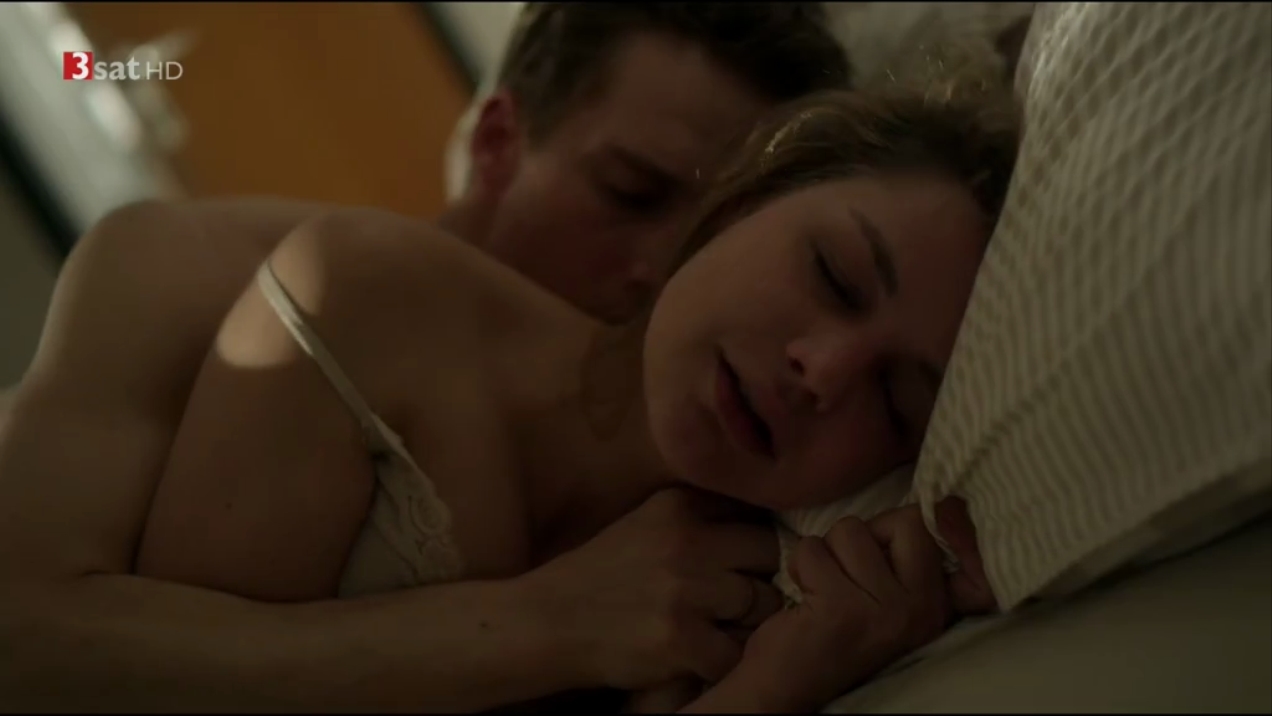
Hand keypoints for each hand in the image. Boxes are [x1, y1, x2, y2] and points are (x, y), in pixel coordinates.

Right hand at [519, 487, 785, 689]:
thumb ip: (700, 514)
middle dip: (756, 578)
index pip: (756, 512)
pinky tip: (699, 654)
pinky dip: (723, 660)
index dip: (752, 542)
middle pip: (769, 554)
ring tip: (714, 627)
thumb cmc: (603, 574)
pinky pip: (737, 651)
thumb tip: (767, 521)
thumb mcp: (647, 521)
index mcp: (680, 504)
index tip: (740, 561)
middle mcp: (687, 540)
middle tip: (727, 600)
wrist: (549, 621)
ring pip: (764, 604)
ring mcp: (685, 590)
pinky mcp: (681, 639)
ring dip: (747, 622)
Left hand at [723, 499, 987, 712]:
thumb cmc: (833, 632)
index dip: (943, 517)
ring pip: (850, 531)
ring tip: (823, 588)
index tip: (931, 517)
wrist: (788, 686)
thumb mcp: (886, 598)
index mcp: (937, 605)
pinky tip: (806, 599)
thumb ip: (904, 558)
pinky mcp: (843, 609)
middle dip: (864, 535)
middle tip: (848, 574)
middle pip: (904, 521)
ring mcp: (886, 611)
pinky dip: (800, 566)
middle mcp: (923, 610)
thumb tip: (928, 500)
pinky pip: (814, 549)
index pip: (959, 539)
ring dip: (825, 553)